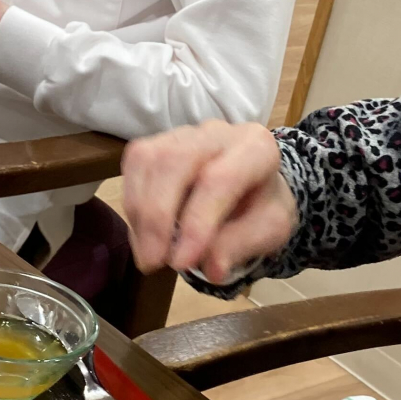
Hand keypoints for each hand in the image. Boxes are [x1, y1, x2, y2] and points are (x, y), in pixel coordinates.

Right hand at [121, 120, 296, 281]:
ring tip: (148, 255)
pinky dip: (132, 204)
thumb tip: (210, 267)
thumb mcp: (268, 231)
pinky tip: (143, 234)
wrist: (253, 190)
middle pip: (174, 161)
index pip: (220, 179)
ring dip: (140, 213)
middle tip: (154, 262)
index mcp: (256, 147)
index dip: (197, 223)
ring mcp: (183, 134)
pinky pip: (134, 165)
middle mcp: (217, 132)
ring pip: (147, 159)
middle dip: (157, 217)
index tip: (181, 263)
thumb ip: (242, 245)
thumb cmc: (260, 208)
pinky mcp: (157, 142)